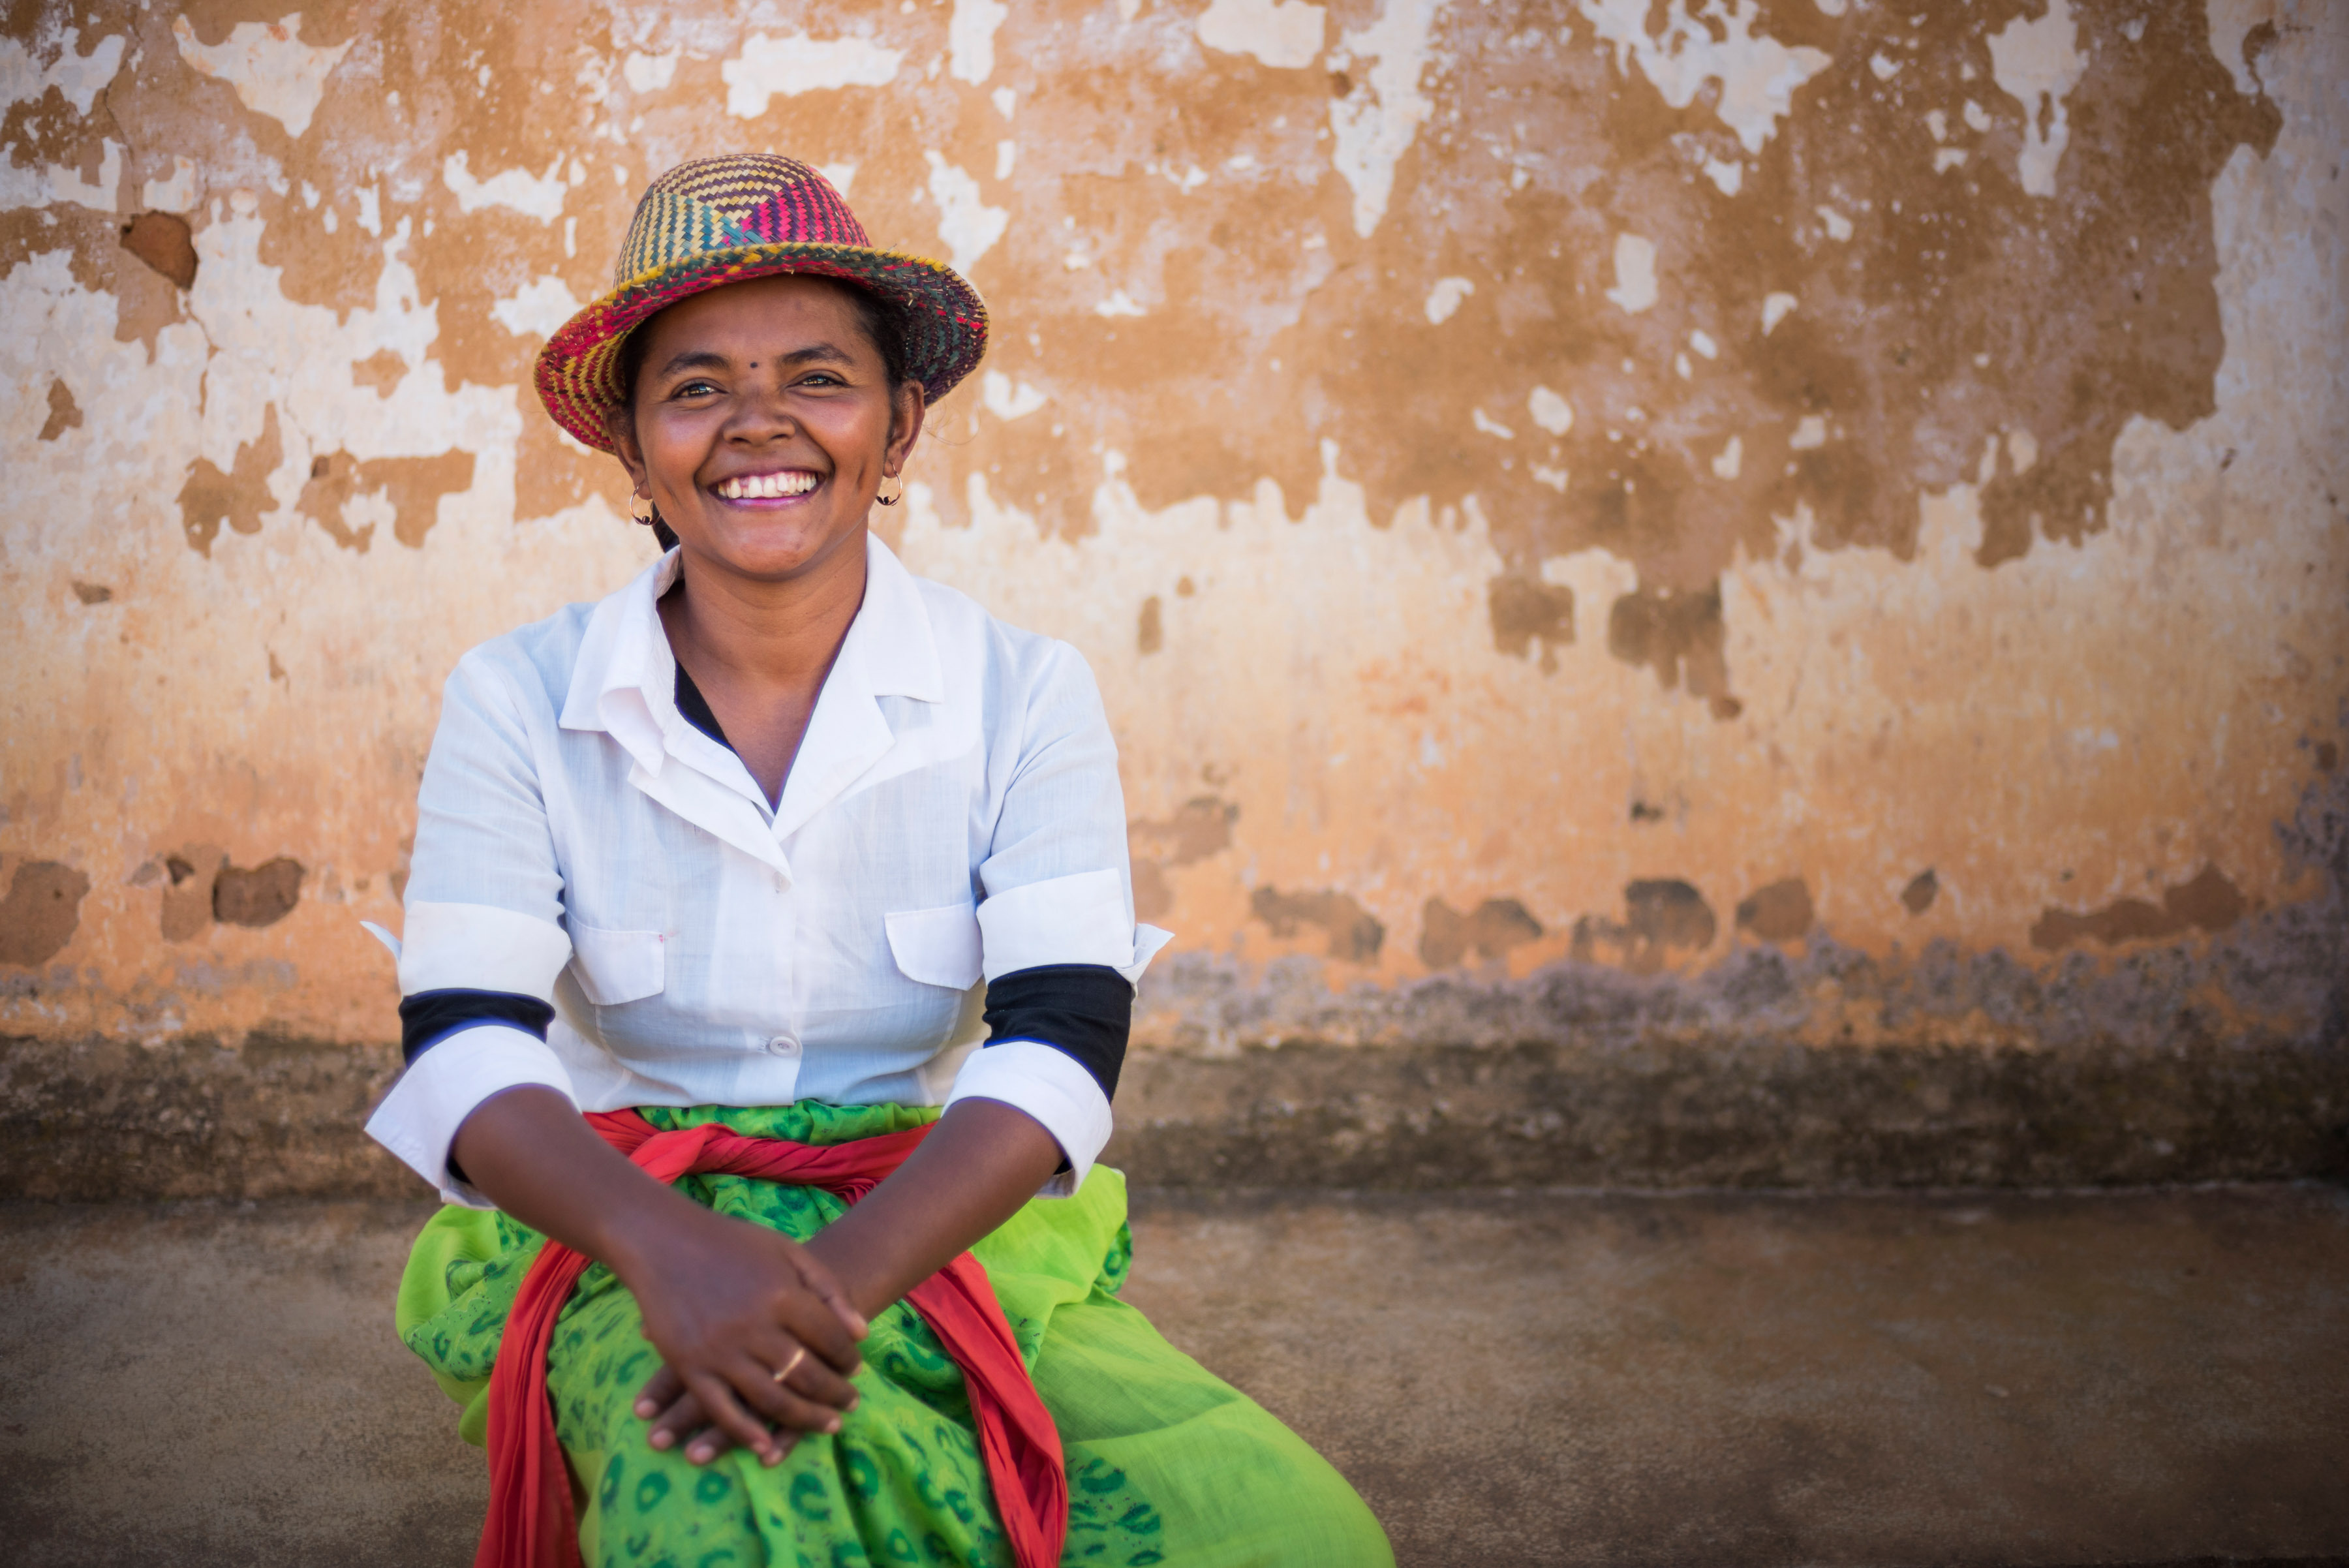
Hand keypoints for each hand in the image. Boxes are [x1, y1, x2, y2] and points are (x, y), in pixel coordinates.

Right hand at [610, 1202, 869, 1466]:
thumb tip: (861, 1333)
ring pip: (772, 1400)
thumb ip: (828, 1289)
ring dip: (805, 1418)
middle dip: (836, 1394)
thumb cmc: (733, 1243)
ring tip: (827, 1425)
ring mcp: (721, 1351)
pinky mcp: (690, 1367)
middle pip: (808, 1375)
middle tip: (850, 1405)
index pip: (830, 1339)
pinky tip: (766, 1445)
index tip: (857, 1369)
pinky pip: (722, 1410)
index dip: (849, 1358)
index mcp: (783, 1295)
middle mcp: (755, 1328)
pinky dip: (746, 1433)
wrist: (666, 1242)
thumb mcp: (789, 1251)